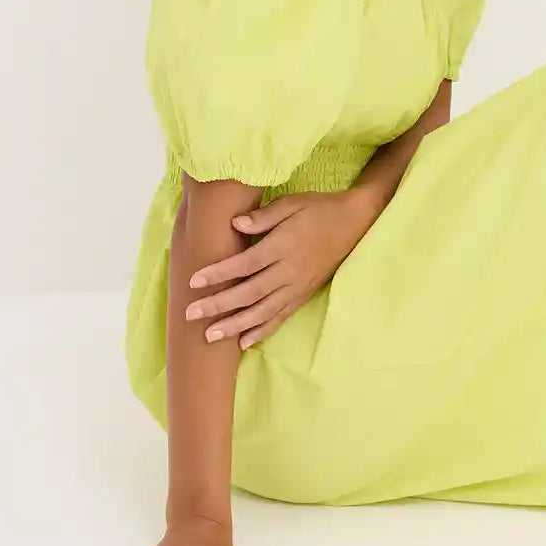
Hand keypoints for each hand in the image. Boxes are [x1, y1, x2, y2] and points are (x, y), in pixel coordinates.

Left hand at [184, 186, 380, 348]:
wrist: (354, 223)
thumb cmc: (318, 209)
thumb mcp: (292, 203)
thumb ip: (264, 216)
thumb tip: (236, 223)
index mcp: (283, 246)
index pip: (245, 264)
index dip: (219, 274)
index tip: (193, 281)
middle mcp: (289, 271)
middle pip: (249, 293)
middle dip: (218, 305)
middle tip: (191, 314)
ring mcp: (297, 286)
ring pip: (263, 311)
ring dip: (235, 325)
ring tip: (210, 336)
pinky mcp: (303, 295)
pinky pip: (280, 317)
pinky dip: (262, 331)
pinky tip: (244, 342)